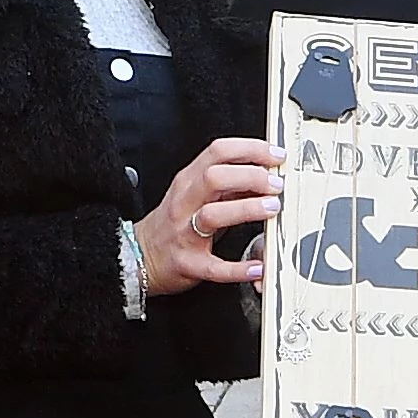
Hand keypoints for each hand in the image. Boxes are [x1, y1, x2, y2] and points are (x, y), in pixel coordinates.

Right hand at [138, 137, 286, 294]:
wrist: (140, 256)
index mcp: (189, 181)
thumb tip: (266, 174)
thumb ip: (229, 185)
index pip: (218, 152)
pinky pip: (214, 266)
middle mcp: (185, 203)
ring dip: (247, 209)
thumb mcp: (197, 195)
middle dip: (251, 176)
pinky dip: (238, 268)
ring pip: (213, 215)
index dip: (251, 149)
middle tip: (276, 185)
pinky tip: (258, 267)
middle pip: (215, 177)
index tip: (276, 155)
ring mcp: (184, 233)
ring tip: (272, 209)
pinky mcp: (188, 263)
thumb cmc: (174, 223)